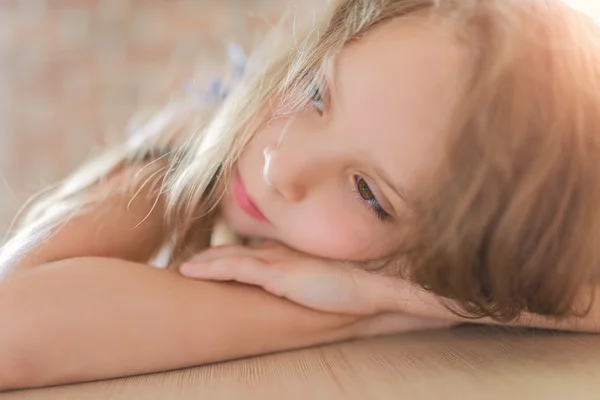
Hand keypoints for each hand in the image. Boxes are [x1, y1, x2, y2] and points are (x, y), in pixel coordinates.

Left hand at [179, 242, 406, 314]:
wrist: (370, 288)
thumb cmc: (349, 288)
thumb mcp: (318, 282)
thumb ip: (302, 281)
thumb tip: (291, 286)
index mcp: (286, 257)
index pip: (247, 253)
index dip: (223, 256)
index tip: (201, 262)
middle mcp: (277, 255)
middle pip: (232, 252)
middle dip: (207, 258)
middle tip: (182, 266)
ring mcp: (277, 263)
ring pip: (228, 258)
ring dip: (202, 262)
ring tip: (179, 269)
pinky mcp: (279, 275)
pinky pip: (237, 268)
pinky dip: (212, 267)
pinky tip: (190, 271)